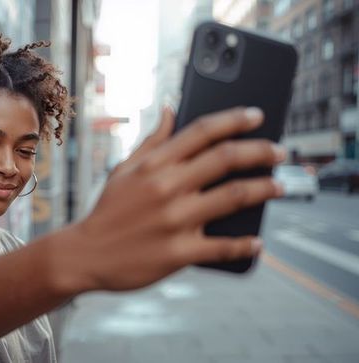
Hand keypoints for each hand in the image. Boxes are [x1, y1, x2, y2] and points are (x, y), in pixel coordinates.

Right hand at [69, 106, 284, 291]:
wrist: (85, 254)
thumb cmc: (108, 210)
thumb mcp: (124, 170)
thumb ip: (152, 140)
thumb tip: (171, 108)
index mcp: (154, 164)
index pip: (202, 131)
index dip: (234, 119)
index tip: (257, 115)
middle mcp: (167, 187)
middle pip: (226, 158)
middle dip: (262, 151)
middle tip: (281, 152)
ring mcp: (175, 220)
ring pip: (234, 197)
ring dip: (265, 189)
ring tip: (279, 186)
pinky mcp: (180, 253)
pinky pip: (223, 247)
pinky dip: (245, 244)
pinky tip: (257, 241)